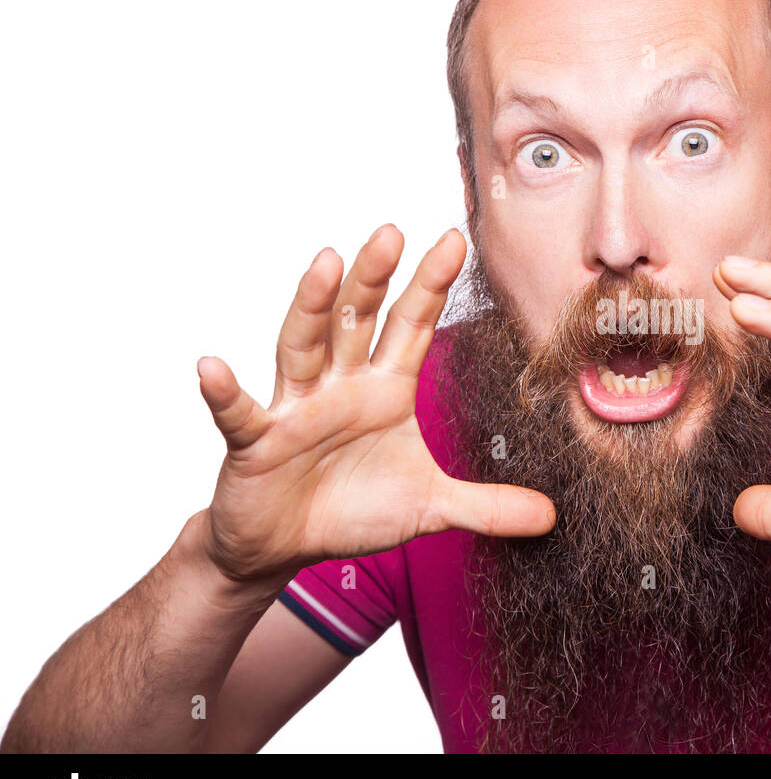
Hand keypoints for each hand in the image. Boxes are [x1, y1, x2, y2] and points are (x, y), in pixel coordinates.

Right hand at [196, 225, 554, 586]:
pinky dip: (223, 391)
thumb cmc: (352, 509)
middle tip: (392, 232)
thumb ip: (487, 506)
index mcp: (384, 390)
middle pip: (357, 321)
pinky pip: (238, 413)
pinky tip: (211, 366)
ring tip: (325, 263)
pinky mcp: (255, 441)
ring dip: (311, 306)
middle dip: (375, 279)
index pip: (411, 326)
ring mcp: (295, 408)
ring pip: (302, 347)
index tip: (455, 239)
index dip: (430, 285)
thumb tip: (550, 516)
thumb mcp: (430, 508)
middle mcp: (340, 386)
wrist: (285, 545)